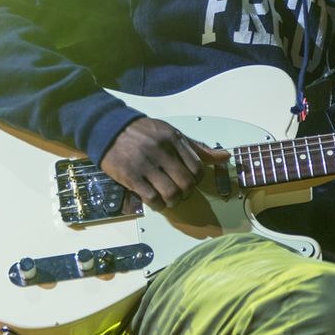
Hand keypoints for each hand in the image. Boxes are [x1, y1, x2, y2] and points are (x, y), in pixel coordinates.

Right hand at [100, 117, 229, 211]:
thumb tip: (225, 157)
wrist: (109, 129)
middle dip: (187, 193)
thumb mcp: (172, 134)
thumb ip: (198, 148)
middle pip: (186, 182)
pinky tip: (157, 202)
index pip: (198, 167)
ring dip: (174, 201)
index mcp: (175, 140)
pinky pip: (151, 198)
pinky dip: (158, 205)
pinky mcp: (131, 176)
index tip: (191, 181)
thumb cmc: (144, 133)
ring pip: (171, 193)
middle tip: (181, 193)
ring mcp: (146, 165)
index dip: (198, 180)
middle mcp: (162, 152)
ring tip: (170, 200)